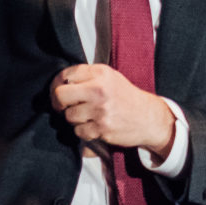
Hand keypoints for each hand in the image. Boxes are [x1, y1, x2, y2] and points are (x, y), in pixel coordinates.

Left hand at [51, 64, 174, 158]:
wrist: (149, 117)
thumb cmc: (126, 98)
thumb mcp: (110, 78)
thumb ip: (87, 77)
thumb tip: (58, 84)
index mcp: (101, 73)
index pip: (66, 75)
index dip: (57, 84)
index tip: (58, 91)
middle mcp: (100, 89)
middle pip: (60, 95)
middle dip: (58, 103)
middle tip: (64, 107)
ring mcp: (101, 109)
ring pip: (68, 116)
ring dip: (75, 119)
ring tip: (89, 116)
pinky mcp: (102, 128)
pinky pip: (79, 131)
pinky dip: (84, 131)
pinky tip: (96, 126)